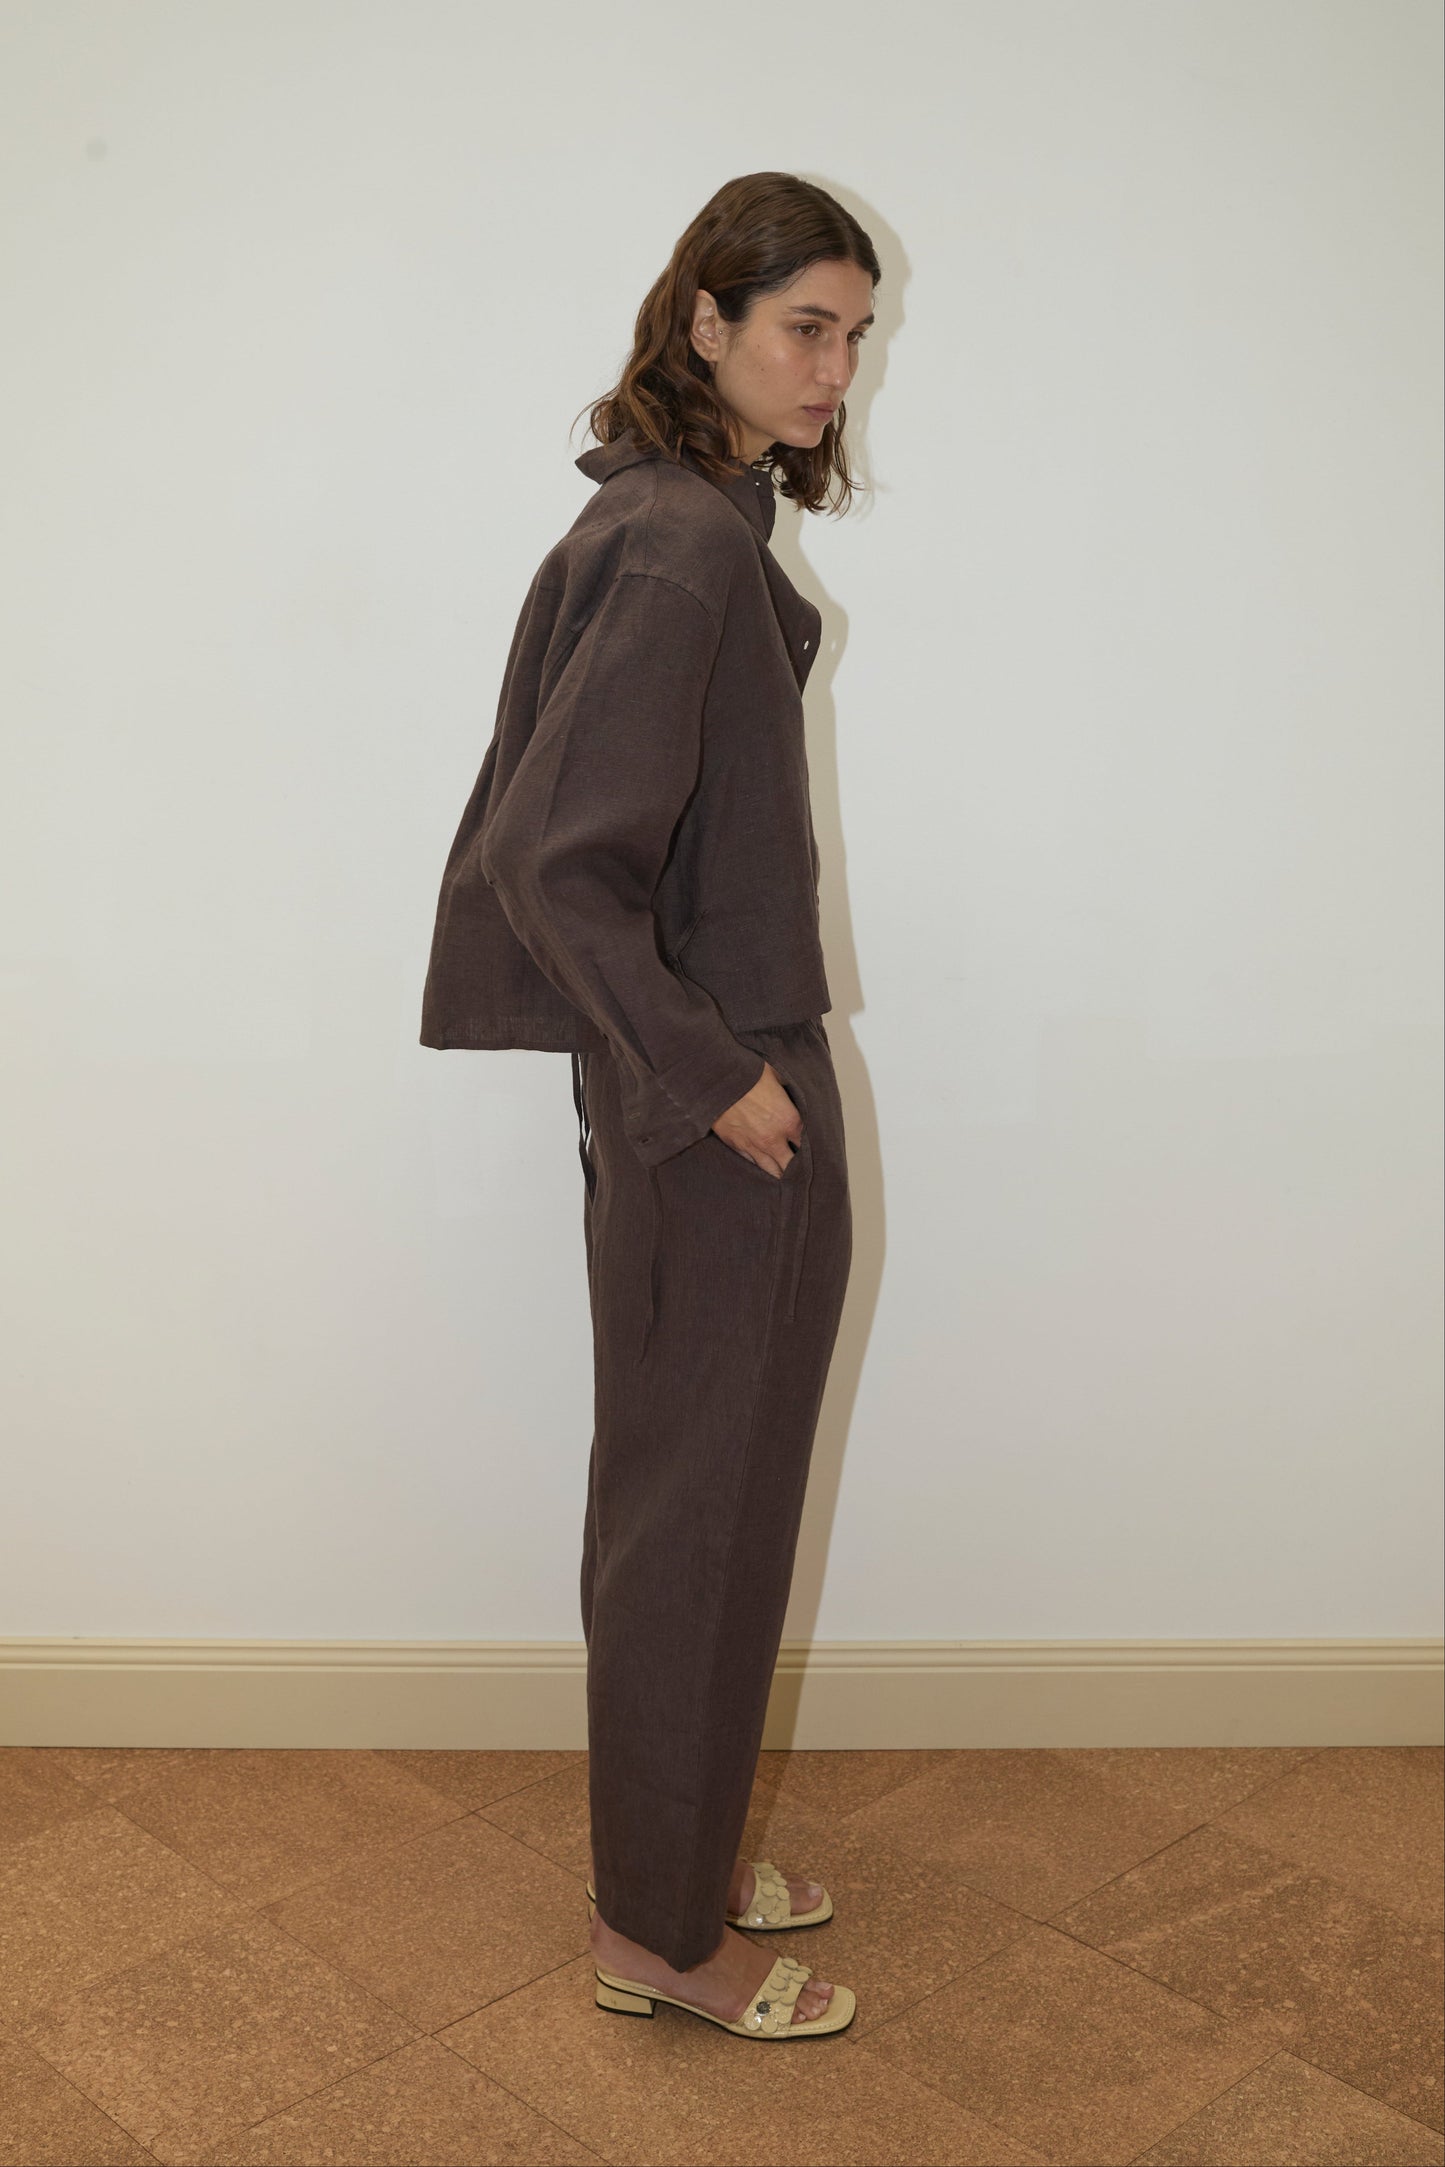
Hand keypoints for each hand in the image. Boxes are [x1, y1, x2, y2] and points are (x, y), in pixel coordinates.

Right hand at [711, 1060, 803, 1177]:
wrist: (715, 1080)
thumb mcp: (777, 1074)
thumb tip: (795, 1089)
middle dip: (797, 1168)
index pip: (808, 1145)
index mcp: (789, 1120)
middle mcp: (774, 1139)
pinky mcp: (735, 1146)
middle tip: (802, 1170)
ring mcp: (753, 1146)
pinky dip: (758, 1167)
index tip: (813, 1149)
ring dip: (779, 1173)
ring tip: (784, 1176)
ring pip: (771, 1171)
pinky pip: (751, 1164)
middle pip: (791, 1165)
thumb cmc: (747, 1074)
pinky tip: (763, 1168)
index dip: (812, 1148)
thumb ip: (789, 1088)